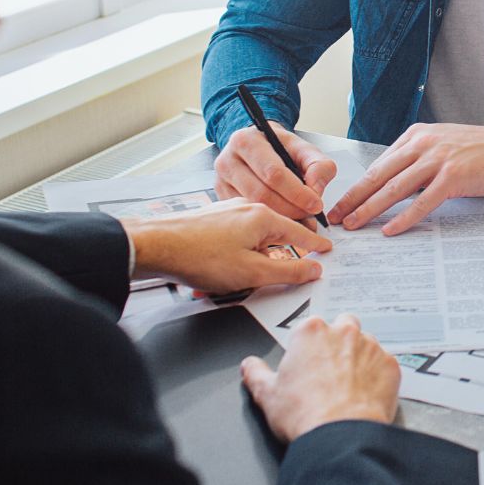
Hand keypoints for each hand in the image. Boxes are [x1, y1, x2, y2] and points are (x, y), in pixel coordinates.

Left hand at [122, 200, 331, 292]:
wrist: (156, 246)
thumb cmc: (201, 257)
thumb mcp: (252, 272)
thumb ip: (287, 272)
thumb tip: (313, 269)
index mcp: (263, 218)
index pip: (300, 232)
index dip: (315, 244)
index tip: (327, 249)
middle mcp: (249, 209)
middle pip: (278, 232)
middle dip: (287, 251)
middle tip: (299, 264)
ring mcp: (229, 212)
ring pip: (256, 235)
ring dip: (260, 255)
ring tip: (253, 275)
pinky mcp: (213, 220)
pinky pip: (239, 236)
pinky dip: (242, 252)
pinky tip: (230, 268)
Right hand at [214, 123, 335, 222]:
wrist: (260, 146)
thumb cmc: (280, 148)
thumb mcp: (304, 149)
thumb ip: (318, 165)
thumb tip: (315, 190)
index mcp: (247, 141)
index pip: (273, 173)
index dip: (297, 192)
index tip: (315, 204)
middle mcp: (228, 160)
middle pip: (261, 194)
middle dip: (290, 209)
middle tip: (309, 216)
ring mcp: (221, 181)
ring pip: (253, 208)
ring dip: (280, 218)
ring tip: (300, 219)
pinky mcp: (221, 197)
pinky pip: (245, 215)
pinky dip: (267, 222)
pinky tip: (283, 221)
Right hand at [240, 313, 398, 441]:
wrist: (339, 437)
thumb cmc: (305, 414)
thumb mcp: (267, 395)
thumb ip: (256, 374)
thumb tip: (249, 365)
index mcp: (311, 331)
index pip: (311, 327)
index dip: (309, 347)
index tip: (308, 363)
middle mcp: (343, 331)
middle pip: (343, 326)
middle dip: (338, 342)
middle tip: (330, 370)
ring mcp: (370, 346)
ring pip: (366, 343)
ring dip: (360, 358)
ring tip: (349, 386)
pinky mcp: (390, 365)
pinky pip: (385, 365)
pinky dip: (378, 376)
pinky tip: (366, 395)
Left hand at [328, 123, 483, 235]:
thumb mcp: (444, 146)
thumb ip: (418, 161)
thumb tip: (394, 186)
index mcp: (417, 135)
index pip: (378, 164)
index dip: (357, 186)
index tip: (341, 202)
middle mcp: (423, 143)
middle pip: (379, 175)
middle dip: (353, 198)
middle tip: (334, 217)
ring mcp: (438, 159)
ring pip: (394, 189)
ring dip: (369, 209)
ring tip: (353, 225)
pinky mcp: (453, 177)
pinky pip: (422, 202)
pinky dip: (404, 218)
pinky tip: (390, 230)